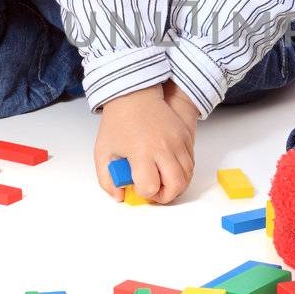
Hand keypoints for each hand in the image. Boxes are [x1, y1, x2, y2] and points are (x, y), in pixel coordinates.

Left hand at [94, 84, 195, 203]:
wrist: (135, 97)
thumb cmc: (118, 124)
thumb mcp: (103, 152)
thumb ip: (107, 179)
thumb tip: (120, 196)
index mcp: (140, 152)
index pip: (149, 186)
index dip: (143, 192)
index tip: (136, 185)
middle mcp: (163, 147)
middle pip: (176, 185)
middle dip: (165, 196)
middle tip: (154, 192)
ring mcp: (177, 141)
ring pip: (187, 176)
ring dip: (176, 185)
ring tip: (162, 182)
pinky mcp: (185, 137)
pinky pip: (191, 163)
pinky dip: (183, 172)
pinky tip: (169, 171)